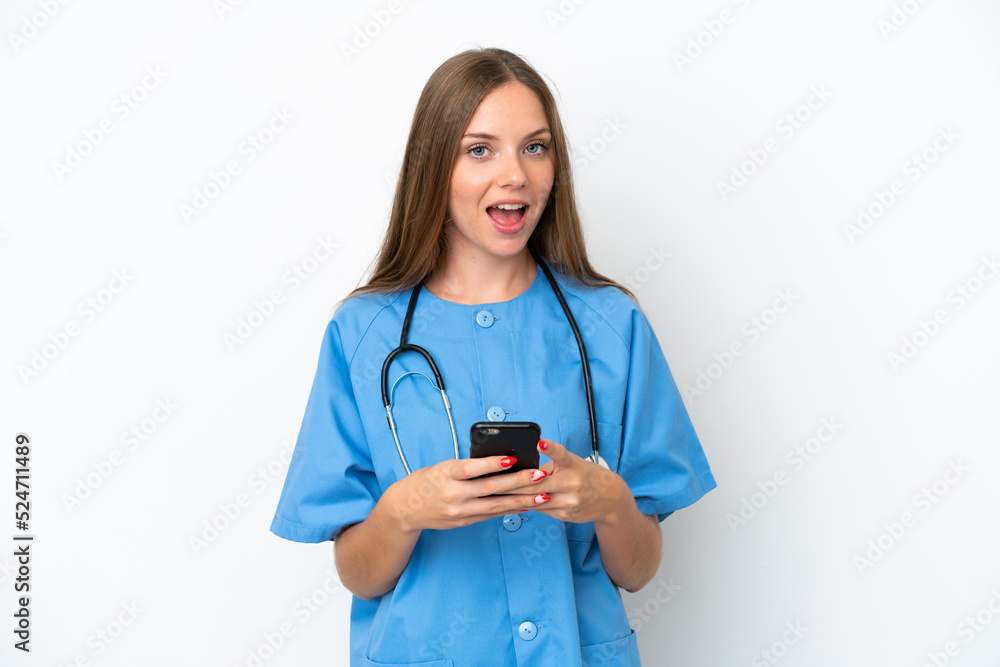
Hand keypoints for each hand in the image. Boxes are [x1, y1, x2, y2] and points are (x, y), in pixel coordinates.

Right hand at [382, 455, 549, 533]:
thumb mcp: (442, 467)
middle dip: (518, 482)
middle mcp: (453, 494)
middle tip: (539, 475)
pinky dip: (509, 509)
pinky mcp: (463, 522)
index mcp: (446, 474)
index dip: (493, 464)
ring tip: (542, 494)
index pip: (472, 468)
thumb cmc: (426, 481)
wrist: (404, 508)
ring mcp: (459, 511)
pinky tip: (526, 505)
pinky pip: (491, 515)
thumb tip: (500, 462)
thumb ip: (467, 467)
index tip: (513, 458)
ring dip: (521, 500)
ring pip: (495, 505)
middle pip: (490, 488)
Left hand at [501, 439, 629, 525]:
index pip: (561, 454)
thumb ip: (550, 466)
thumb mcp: (572, 464)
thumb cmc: (586, 475)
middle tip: (495, 481)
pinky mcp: (566, 515)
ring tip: (498, 494)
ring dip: (517, 498)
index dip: (550, 448)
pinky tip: (516, 504)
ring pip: (536, 500)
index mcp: (572, 465)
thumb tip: (523, 470)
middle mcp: (572, 483)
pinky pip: (541, 510)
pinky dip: (529, 505)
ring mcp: (569, 501)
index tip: (541, 442)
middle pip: (537, 484)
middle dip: (514, 484)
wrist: (610, 499)